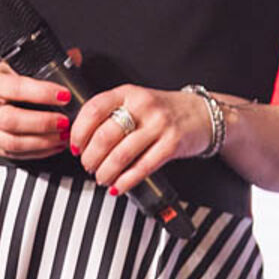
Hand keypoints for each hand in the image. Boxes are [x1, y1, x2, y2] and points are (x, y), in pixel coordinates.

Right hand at [0, 61, 73, 159]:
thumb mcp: (9, 67)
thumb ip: (40, 64)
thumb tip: (74, 56)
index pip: (17, 89)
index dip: (42, 93)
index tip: (65, 95)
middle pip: (12, 120)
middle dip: (42, 123)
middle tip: (66, 121)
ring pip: (12, 142)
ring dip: (42, 142)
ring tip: (64, 136)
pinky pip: (13, 154)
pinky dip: (37, 152)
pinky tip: (54, 146)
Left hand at [70, 84, 211, 196]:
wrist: (203, 114)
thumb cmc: (163, 112)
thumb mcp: (136, 102)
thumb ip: (110, 114)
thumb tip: (77, 141)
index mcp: (129, 93)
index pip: (93, 109)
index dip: (78, 133)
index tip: (75, 147)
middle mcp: (144, 105)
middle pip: (104, 136)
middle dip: (89, 158)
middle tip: (88, 166)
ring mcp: (160, 124)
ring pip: (120, 155)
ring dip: (105, 173)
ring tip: (103, 178)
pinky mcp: (173, 143)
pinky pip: (142, 168)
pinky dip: (125, 181)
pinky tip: (119, 185)